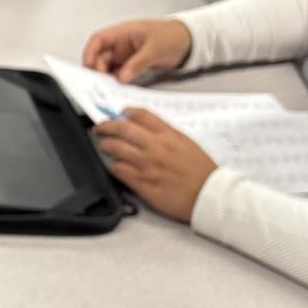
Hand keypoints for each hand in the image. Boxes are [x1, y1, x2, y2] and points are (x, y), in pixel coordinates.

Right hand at [82, 19, 192, 82]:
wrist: (189, 41)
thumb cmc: (173, 36)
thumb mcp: (155, 49)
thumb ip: (137, 63)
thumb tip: (122, 76)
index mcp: (123, 33)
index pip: (99, 40)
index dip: (90, 52)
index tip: (88, 66)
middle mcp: (122, 44)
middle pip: (101, 57)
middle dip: (98, 70)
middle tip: (103, 83)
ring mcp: (126, 55)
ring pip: (109, 68)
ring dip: (108, 78)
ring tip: (111, 88)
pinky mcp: (132, 66)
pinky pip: (120, 74)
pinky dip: (118, 82)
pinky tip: (120, 88)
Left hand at [90, 109, 217, 222]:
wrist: (208, 195)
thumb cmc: (202, 171)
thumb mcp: (187, 143)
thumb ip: (167, 135)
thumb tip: (147, 130)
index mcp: (168, 135)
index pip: (141, 115)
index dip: (127, 111)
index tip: (120, 113)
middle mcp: (155, 147)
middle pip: (122, 129)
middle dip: (106, 126)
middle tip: (100, 128)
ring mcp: (146, 165)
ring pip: (116, 148)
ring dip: (105, 145)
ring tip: (103, 145)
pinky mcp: (142, 183)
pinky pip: (119, 170)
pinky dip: (112, 165)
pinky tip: (112, 165)